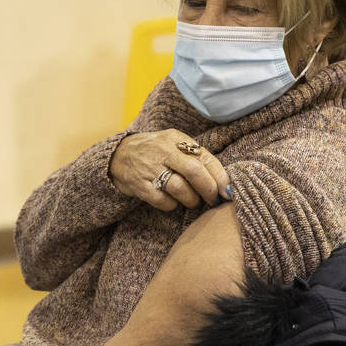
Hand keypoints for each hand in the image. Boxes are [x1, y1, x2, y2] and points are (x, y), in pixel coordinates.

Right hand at [109, 130, 230, 211]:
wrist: (117, 155)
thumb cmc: (153, 151)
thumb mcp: (172, 143)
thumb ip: (194, 155)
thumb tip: (221, 179)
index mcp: (175, 139)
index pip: (204, 157)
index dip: (220, 176)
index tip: (228, 190)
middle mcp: (162, 151)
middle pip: (194, 172)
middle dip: (208, 189)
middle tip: (214, 199)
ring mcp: (149, 169)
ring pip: (180, 189)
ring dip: (191, 200)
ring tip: (192, 201)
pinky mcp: (139, 186)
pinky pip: (163, 201)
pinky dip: (172, 205)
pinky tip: (172, 202)